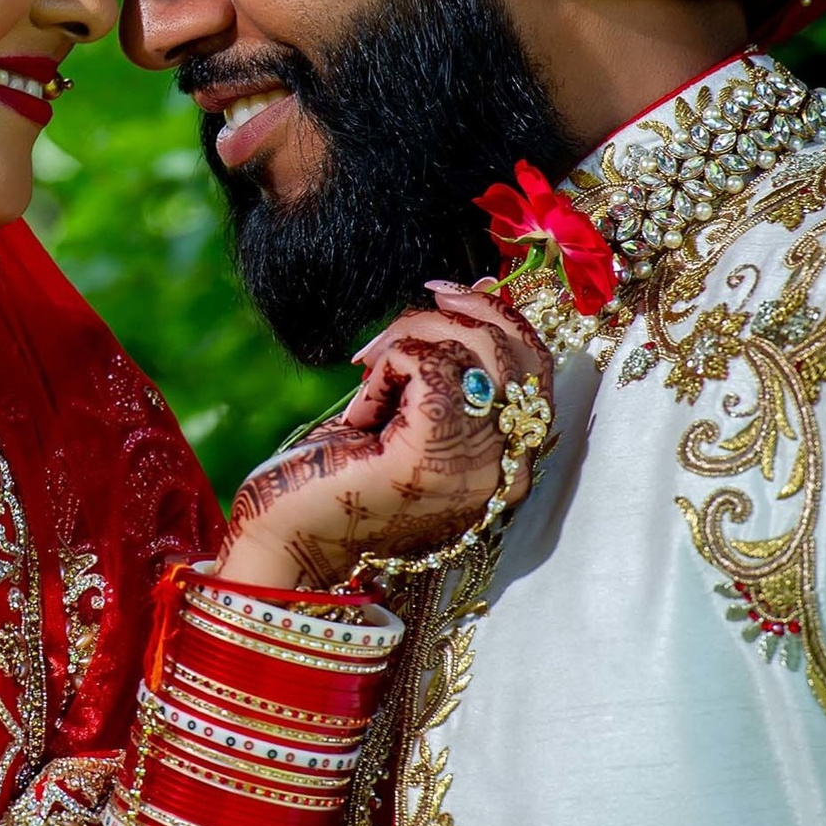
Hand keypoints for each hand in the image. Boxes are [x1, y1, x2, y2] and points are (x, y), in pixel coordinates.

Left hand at [219, 281, 552, 589]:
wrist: (287, 537)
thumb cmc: (340, 474)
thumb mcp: (408, 412)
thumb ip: (449, 367)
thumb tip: (478, 288)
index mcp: (507, 463)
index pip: (539, 370)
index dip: (499, 318)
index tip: (447, 295)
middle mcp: (506, 470)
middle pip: (518, 354)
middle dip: (460, 314)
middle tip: (402, 320)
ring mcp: (475, 469)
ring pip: (476, 351)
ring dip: (415, 336)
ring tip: (371, 366)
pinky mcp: (430, 458)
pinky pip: (430, 367)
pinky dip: (391, 365)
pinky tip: (364, 403)